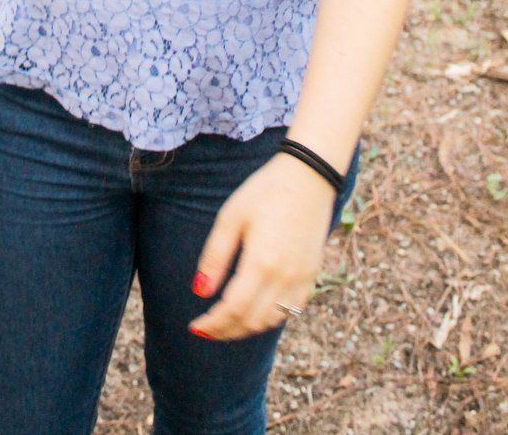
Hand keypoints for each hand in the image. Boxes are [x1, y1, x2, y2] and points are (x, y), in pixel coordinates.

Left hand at [188, 153, 336, 340]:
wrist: (308, 176)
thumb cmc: (264, 191)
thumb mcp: (231, 217)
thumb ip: (215, 256)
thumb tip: (200, 291)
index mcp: (262, 262)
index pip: (234, 309)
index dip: (213, 323)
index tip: (195, 326)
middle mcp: (285, 277)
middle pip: (252, 321)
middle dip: (226, 330)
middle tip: (206, 328)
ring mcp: (302, 278)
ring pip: (272, 321)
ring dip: (247, 327)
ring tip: (225, 321)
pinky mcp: (312, 275)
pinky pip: (290, 310)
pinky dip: (270, 318)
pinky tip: (254, 309)